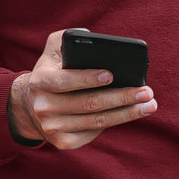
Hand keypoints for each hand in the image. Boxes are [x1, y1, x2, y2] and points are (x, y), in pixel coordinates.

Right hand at [8, 28, 156, 150]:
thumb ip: (68, 38)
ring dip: (127, 113)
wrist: (30, 105)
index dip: (88, 78)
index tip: (111, 75)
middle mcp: (43, 107)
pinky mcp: (62, 142)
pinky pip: (93, 133)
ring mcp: (52, 128)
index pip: (66, 81)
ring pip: (96, 121)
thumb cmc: (52, 71)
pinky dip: (114, 123)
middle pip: (89, 104)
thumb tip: (92, 36)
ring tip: (149, 104)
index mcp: (41, 81)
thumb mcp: (53, 50)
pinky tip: (131, 114)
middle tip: (146, 91)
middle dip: (122, 97)